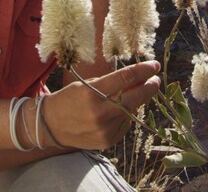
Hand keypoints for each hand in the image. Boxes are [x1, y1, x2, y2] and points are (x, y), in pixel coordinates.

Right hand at [46, 60, 160, 149]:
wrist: (51, 126)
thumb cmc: (70, 99)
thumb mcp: (86, 84)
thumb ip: (110, 83)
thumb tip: (138, 79)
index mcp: (92, 93)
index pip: (126, 78)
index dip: (143, 70)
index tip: (154, 65)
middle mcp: (100, 113)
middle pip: (135, 96)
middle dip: (150, 86)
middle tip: (156, 79)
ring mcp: (105, 129)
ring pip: (132, 111)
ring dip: (139, 100)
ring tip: (141, 91)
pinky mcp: (108, 141)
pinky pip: (125, 124)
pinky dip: (127, 115)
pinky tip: (123, 109)